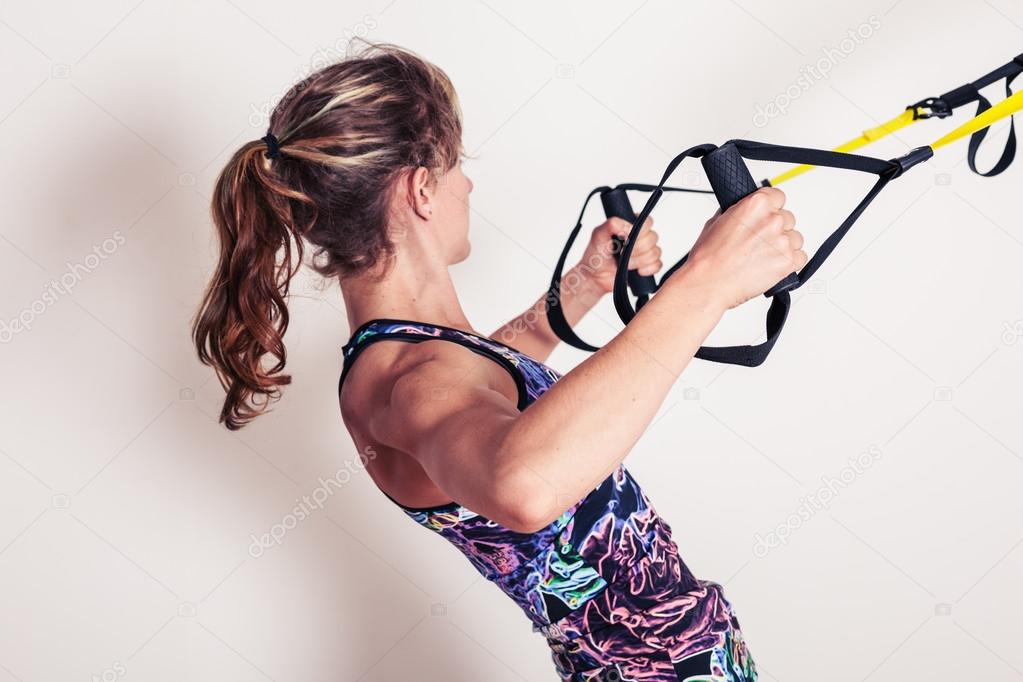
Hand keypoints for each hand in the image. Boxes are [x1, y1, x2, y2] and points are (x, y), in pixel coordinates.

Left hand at [577, 215, 662, 294]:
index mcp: (630, 226)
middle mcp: (640, 238)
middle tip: (622, 253)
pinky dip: (648, 269)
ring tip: (626, 264)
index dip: (641, 230)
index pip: (647, 221)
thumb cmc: (596, 255)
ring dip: (640, 260)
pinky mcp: (648, 266)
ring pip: (656, 252)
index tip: (627, 238)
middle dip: (637, 248)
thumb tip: (628, 226)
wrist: (595, 277)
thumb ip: (611, 224)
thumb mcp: (598, 235)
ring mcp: (645, 252)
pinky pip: (658, 265)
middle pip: (653, 238)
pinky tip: (637, 271)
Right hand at [683, 187, 805, 309]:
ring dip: (783, 245)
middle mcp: (772, 220)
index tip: (766, 217)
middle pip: (788, 218)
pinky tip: (771, 265)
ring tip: (762, 256)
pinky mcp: (788, 262)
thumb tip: (745, 212)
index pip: (778, 196)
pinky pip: (800, 257)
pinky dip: (789, 262)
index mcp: (756, 204)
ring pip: (795, 238)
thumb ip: (739, 212)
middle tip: (758, 242)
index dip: (771, 208)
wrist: (708, 284)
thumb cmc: (708, 257)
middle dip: (775, 229)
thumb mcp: (717, 221)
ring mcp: (782, 241)